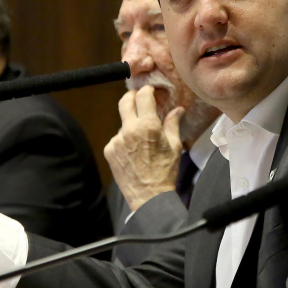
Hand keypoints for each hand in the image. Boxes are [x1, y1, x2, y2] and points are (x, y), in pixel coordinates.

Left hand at [104, 86, 182, 210]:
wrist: (149, 196)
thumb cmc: (165, 172)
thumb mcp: (174, 146)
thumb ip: (173, 124)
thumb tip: (178, 109)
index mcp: (148, 126)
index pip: (143, 96)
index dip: (147, 90)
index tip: (149, 91)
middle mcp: (129, 130)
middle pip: (125, 101)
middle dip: (132, 96)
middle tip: (138, 98)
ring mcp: (116, 140)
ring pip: (122, 123)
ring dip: (130, 125)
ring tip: (142, 141)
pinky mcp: (109, 150)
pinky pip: (117, 138)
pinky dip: (124, 140)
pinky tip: (134, 153)